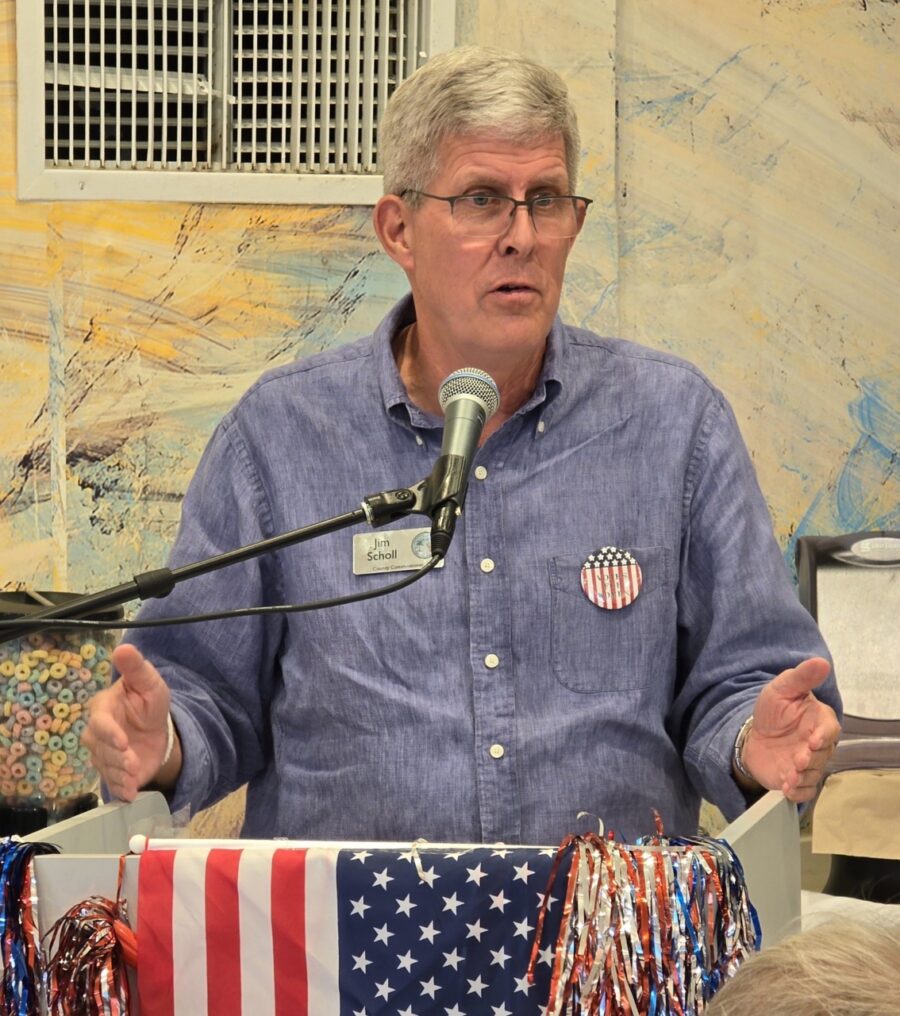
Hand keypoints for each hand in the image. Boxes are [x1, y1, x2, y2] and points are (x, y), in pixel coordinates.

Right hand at [82, 644, 174, 800]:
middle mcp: (97, 733)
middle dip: (116, 757)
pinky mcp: (112, 772)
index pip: (100, 722)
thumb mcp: (149, 681)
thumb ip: (136, 667)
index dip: (109, 733)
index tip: (122, 742)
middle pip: (100, 748)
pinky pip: (112, 783)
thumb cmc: (149, 701)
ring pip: (106, 767)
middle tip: (132, 762)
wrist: (158, 729)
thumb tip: (123, 647)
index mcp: (103, 708)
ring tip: (135, 773)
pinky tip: (130, 793)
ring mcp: (102, 754)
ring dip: (121, 773)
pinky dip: (121, 790)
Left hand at [741, 657, 840, 802]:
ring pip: (814, 774)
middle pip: (823, 755)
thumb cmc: (772, 710)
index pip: (830, 730)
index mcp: (819, 721)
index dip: (823, 736)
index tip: (813, 741)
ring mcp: (809, 764)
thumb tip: (821, 662)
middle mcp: (818, 744)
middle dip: (811, 759)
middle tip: (798, 760)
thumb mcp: (781, 688)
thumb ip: (801, 677)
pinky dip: (797, 793)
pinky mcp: (797, 780)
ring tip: (788, 778)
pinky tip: (786, 790)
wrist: (752, 734)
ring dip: (802, 777)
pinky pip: (804, 791)